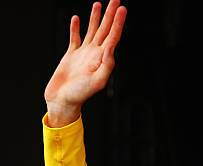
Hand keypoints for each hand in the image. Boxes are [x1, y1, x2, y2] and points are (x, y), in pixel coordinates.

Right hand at [44, 0, 126, 126]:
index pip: (113, 37)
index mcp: (102, 59)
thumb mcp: (97, 81)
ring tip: (99, 4)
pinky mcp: (71, 56)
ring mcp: (84, 54)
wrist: (63, 101)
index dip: (118, 22)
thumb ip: (106, 65)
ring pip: (92, 31)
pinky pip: (75, 38)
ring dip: (96, 18)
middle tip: (116, 0)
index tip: (122, 9)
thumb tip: (111, 48)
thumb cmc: (80, 95)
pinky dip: (76, 28)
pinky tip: (77, 19)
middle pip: (105, 30)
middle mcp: (95, 55)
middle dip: (111, 15)